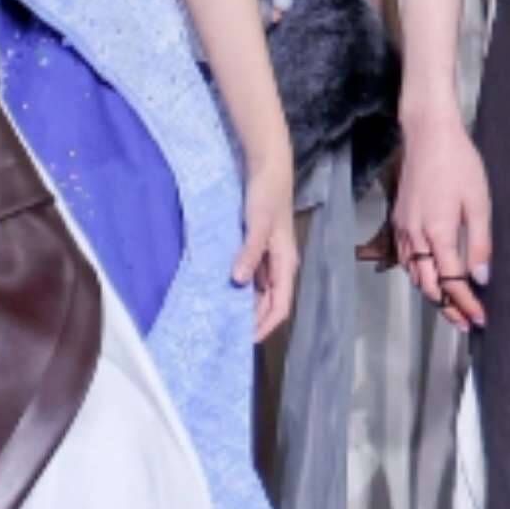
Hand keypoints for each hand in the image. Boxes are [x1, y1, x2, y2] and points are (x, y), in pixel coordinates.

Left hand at [235, 165, 293, 322]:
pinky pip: (251, 276)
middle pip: (270, 303)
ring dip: (246, 305)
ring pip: (260, 292)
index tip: (245, 340)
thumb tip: (238, 282)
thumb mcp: (258, 224)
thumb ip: (250, 253)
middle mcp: (280, 265)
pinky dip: (241, 288)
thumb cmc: (266, 195)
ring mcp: (269, 257)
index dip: (265, 326)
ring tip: (223, 317)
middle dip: (254, 320)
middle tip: (228, 333)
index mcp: (286, 264)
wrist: (267, 168)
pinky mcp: (258, 248)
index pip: (280, 307)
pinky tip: (223, 291)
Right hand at [387, 108, 490, 328]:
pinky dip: (418, 274)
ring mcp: (403, 229)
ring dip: (431, 293)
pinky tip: (430, 275)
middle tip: (466, 322)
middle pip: (428, 285)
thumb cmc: (458, 164)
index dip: (466, 304)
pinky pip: (405, 259)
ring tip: (451, 305)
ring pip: (414, 274)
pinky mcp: (399, 220)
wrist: (427, 135)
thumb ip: (480, 244)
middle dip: (447, 307)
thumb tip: (481, 278)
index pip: (452, 281)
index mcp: (438, 234)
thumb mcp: (479, 203)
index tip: (480, 319)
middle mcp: (415, 237)